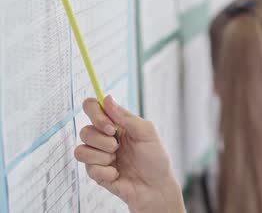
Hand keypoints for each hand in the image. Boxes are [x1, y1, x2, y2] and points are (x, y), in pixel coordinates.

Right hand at [74, 95, 185, 212]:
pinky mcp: (96, 172)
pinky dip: (106, 172)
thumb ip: (126, 117)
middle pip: (85, 130)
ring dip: (102, 156)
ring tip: (117, 160)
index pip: (93, 108)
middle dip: (102, 140)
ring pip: (81, 149)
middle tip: (118, 146)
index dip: (95, 114)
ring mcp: (99, 155)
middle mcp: (105, 138)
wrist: (155, 187)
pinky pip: (88, 168)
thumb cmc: (155, 159)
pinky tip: (117, 174)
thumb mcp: (147, 133)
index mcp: (116, 124)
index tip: (109, 126)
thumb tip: (107, 98)